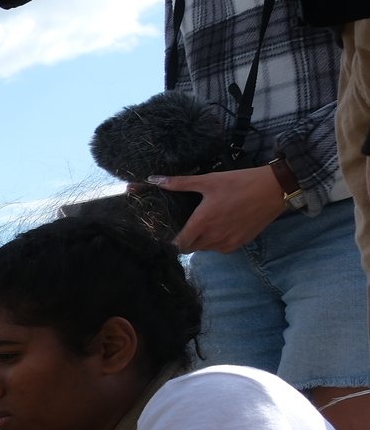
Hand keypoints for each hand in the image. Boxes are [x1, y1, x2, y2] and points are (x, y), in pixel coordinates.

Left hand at [154, 166, 287, 252]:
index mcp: (202, 223)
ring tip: (204, 225)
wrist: (275, 189)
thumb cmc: (239, 183)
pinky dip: (217, 242)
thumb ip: (180, 183)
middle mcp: (213, 237)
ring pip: (206, 249)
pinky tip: (220, 228)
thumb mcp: (208, 181)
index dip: (171, 241)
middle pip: (191, 247)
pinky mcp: (241, 243)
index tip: (169, 233)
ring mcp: (228, 242)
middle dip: (186, 240)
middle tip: (187, 226)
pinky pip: (222, 248)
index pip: (178, 245)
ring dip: (202, 241)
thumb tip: (153, 180)